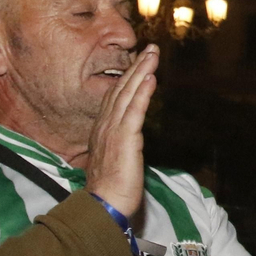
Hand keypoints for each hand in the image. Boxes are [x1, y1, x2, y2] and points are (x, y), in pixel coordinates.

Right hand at [84, 45, 157, 215]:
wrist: (102, 206)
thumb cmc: (110, 191)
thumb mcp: (115, 163)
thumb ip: (121, 149)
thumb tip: (129, 145)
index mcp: (102, 132)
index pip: (116, 98)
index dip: (128, 79)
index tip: (140, 64)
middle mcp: (105, 126)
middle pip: (122, 90)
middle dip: (137, 67)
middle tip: (150, 49)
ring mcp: (113, 131)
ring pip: (128, 94)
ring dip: (141, 71)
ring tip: (153, 54)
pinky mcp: (124, 139)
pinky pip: (135, 110)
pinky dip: (142, 92)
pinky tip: (151, 77)